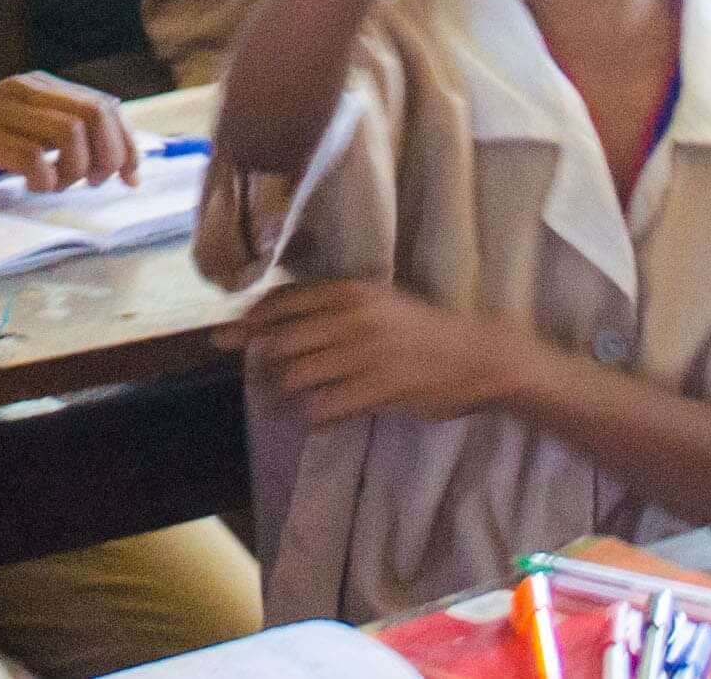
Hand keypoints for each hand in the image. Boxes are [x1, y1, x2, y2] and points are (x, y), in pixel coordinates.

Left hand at [233, 279, 529, 425]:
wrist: (479, 355)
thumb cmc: (421, 328)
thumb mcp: (376, 302)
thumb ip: (328, 308)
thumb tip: (269, 322)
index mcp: (348, 291)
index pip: (280, 301)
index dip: (250, 321)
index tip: (232, 337)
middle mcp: (350, 318)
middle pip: (278, 341)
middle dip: (257, 362)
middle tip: (254, 378)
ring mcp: (363, 355)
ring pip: (294, 376)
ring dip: (277, 394)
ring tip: (275, 403)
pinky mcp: (377, 390)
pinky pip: (323, 406)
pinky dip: (309, 416)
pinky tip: (312, 418)